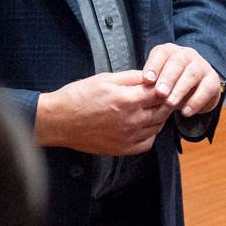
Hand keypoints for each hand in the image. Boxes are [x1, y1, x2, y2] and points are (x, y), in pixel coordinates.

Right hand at [35, 70, 174, 155]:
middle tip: (164, 95)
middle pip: (163, 110)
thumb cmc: (79, 97)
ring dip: (160, 116)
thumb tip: (150, 76)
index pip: (160, 92)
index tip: (164, 83)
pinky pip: (147, 143)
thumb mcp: (105, 79)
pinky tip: (145, 125)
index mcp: (128, 99)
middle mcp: (132, 120)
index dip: (165, 86)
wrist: (59, 121)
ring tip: (153, 108)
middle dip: (166, 101)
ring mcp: (128, 137)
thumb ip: (131, 77)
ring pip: (157, 126)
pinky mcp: (123, 149)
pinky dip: (151, 134)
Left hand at [144, 43, 224, 118]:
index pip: (161, 53)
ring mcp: (201, 66)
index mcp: (169, 51)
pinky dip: (195, 101)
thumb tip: (137, 92)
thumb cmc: (170, 84)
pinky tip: (186, 112)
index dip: (153, 65)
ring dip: (180, 90)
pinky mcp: (213, 80)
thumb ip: (150, 83)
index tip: (146, 80)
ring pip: (191, 74)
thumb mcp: (158, 81)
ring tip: (170, 104)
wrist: (197, 89)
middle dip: (167, 78)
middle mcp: (186, 55)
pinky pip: (206, 89)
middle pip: (177, 63)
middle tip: (159, 93)